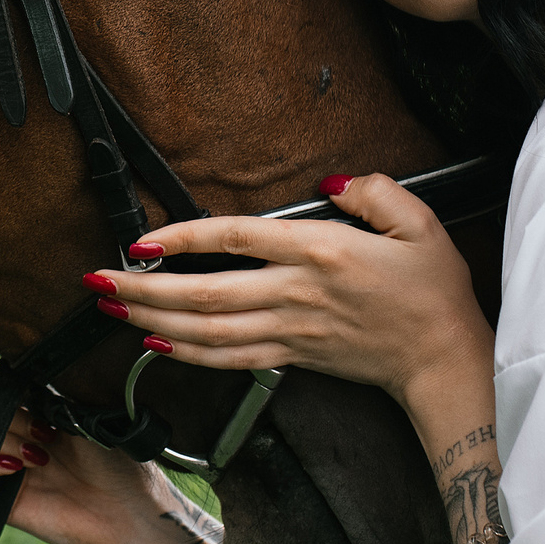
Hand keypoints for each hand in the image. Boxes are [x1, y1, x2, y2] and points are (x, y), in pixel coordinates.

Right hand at [0, 360, 173, 543]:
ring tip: (38, 457)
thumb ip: (45, 384)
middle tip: (44, 432)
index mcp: (20, 402)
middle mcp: (0, 430)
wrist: (125, 508)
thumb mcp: (83, 407)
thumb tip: (16, 366)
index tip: (26, 393)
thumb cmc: (113, 457)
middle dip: (0, 413)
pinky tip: (16, 472)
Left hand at [87, 174, 493, 444]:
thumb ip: (373, 193)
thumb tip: (332, 183)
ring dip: (155, 320)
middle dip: (146, 288)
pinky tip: (156, 345)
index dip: (186, 238)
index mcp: (321, 252)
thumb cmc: (432, 291)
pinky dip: (189, 354)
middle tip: (100, 280)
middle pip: (207, 293)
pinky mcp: (293, 357)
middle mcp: (297, 293)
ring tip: (113, 308)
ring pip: (209, 330)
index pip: (238, 239)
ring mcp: (291, 329)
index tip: (144, 239)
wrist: (444, 359)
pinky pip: (230, 358)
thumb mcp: (419, 223)